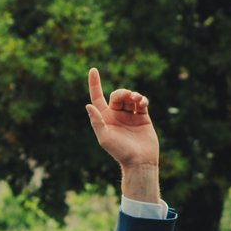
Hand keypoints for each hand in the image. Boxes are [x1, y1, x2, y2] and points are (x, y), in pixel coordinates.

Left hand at [85, 68, 159, 203]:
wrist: (140, 161)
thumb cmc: (120, 152)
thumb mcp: (104, 138)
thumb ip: (96, 121)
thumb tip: (88, 105)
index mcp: (105, 118)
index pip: (97, 97)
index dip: (94, 83)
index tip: (93, 70)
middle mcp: (116, 115)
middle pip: (117, 95)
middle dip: (122, 93)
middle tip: (128, 97)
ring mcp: (130, 115)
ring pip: (130, 97)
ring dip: (133, 95)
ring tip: (138, 100)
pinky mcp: (142, 117)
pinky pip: (141, 103)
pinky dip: (142, 99)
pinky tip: (143, 103)